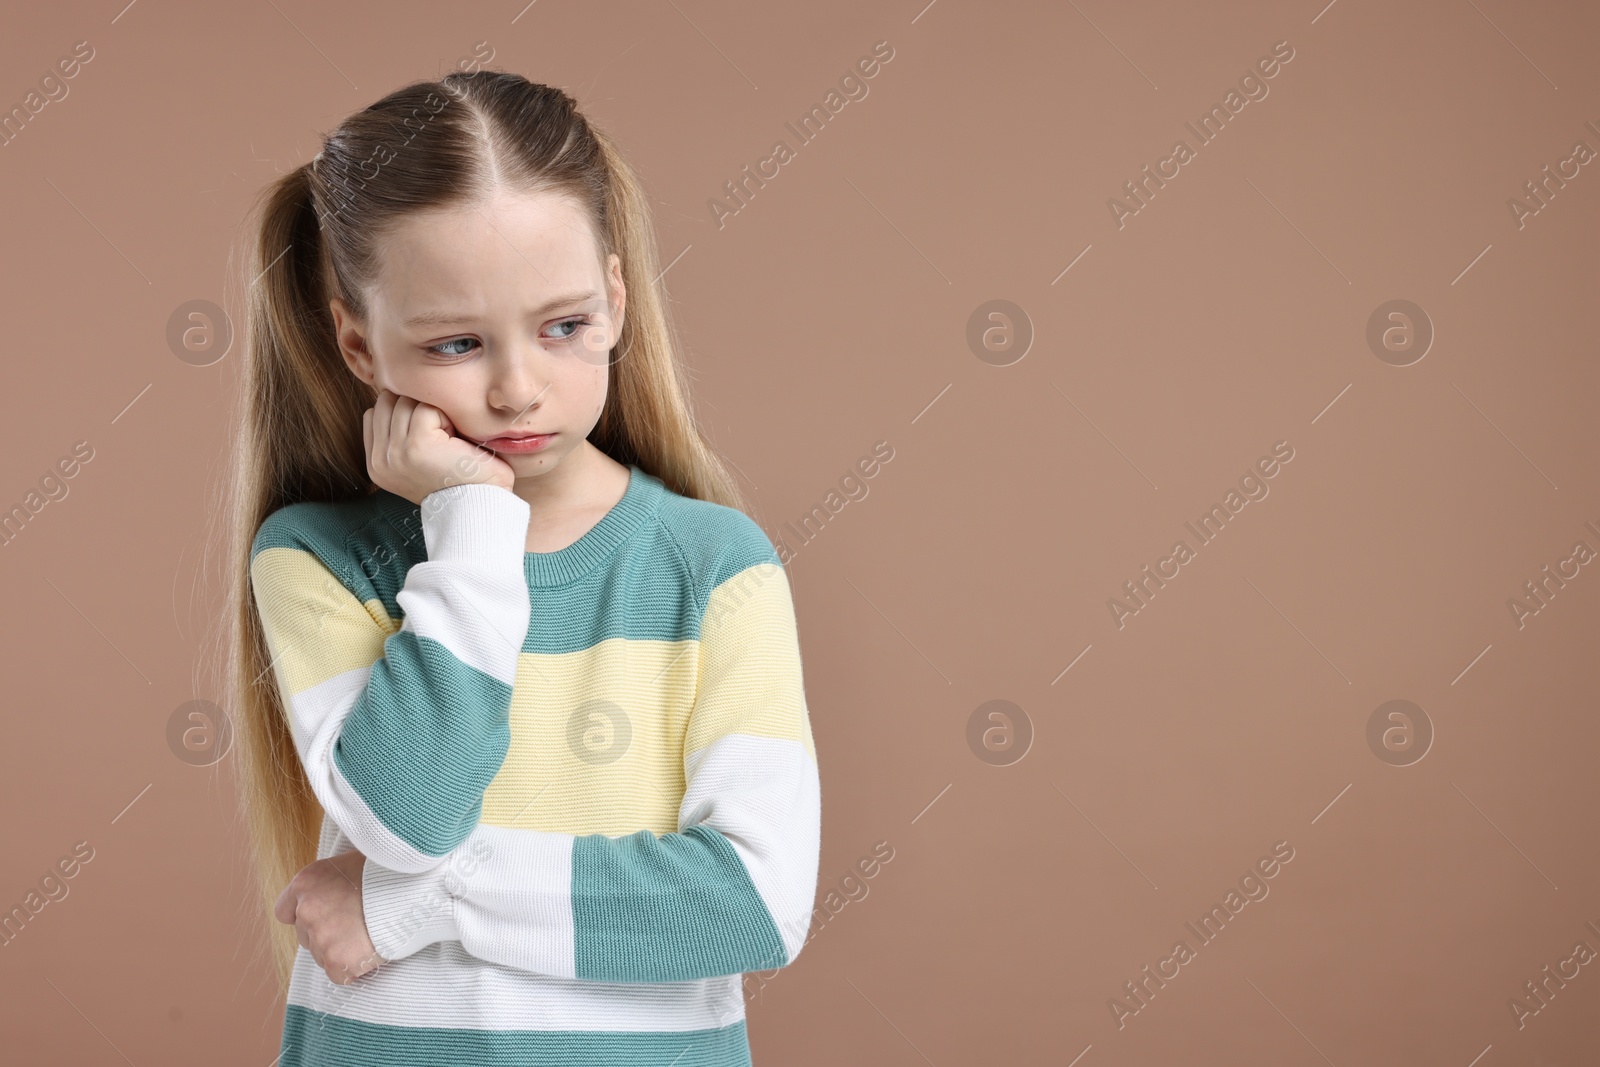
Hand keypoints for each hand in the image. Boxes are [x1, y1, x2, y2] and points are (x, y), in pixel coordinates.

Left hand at [274, 849, 383, 984]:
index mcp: (306, 882)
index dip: (306, 916)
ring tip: (371, 935)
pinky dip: (356, 969)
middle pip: (305, 936)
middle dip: (327, 934)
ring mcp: (320, 937)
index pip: (285, 911)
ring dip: (342, 951)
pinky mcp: (336, 961)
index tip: (326, 917)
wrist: (416, 890)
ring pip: (322, 957)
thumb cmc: (391, 872)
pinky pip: (340, 975)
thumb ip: (330, 884)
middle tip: (358, 926)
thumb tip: (331, 896)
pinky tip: (373, 950)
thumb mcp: (350, 864)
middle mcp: (306, 910)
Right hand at [363, 388, 515, 504]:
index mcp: (376, 464)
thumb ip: (399, 430)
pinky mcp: (415, 445)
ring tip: (448, 442)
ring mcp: (393, 453)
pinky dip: (446, 418)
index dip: (406, 413)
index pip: (375, 411)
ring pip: (406, 401)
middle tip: (443, 439)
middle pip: (388, 401)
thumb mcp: (418, 457)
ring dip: (433, 413)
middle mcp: (378, 461)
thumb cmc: (460, 480)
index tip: (431, 437)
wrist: (480, 507)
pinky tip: (455, 442)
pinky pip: (426, 408)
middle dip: (417, 409)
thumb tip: (393, 390)